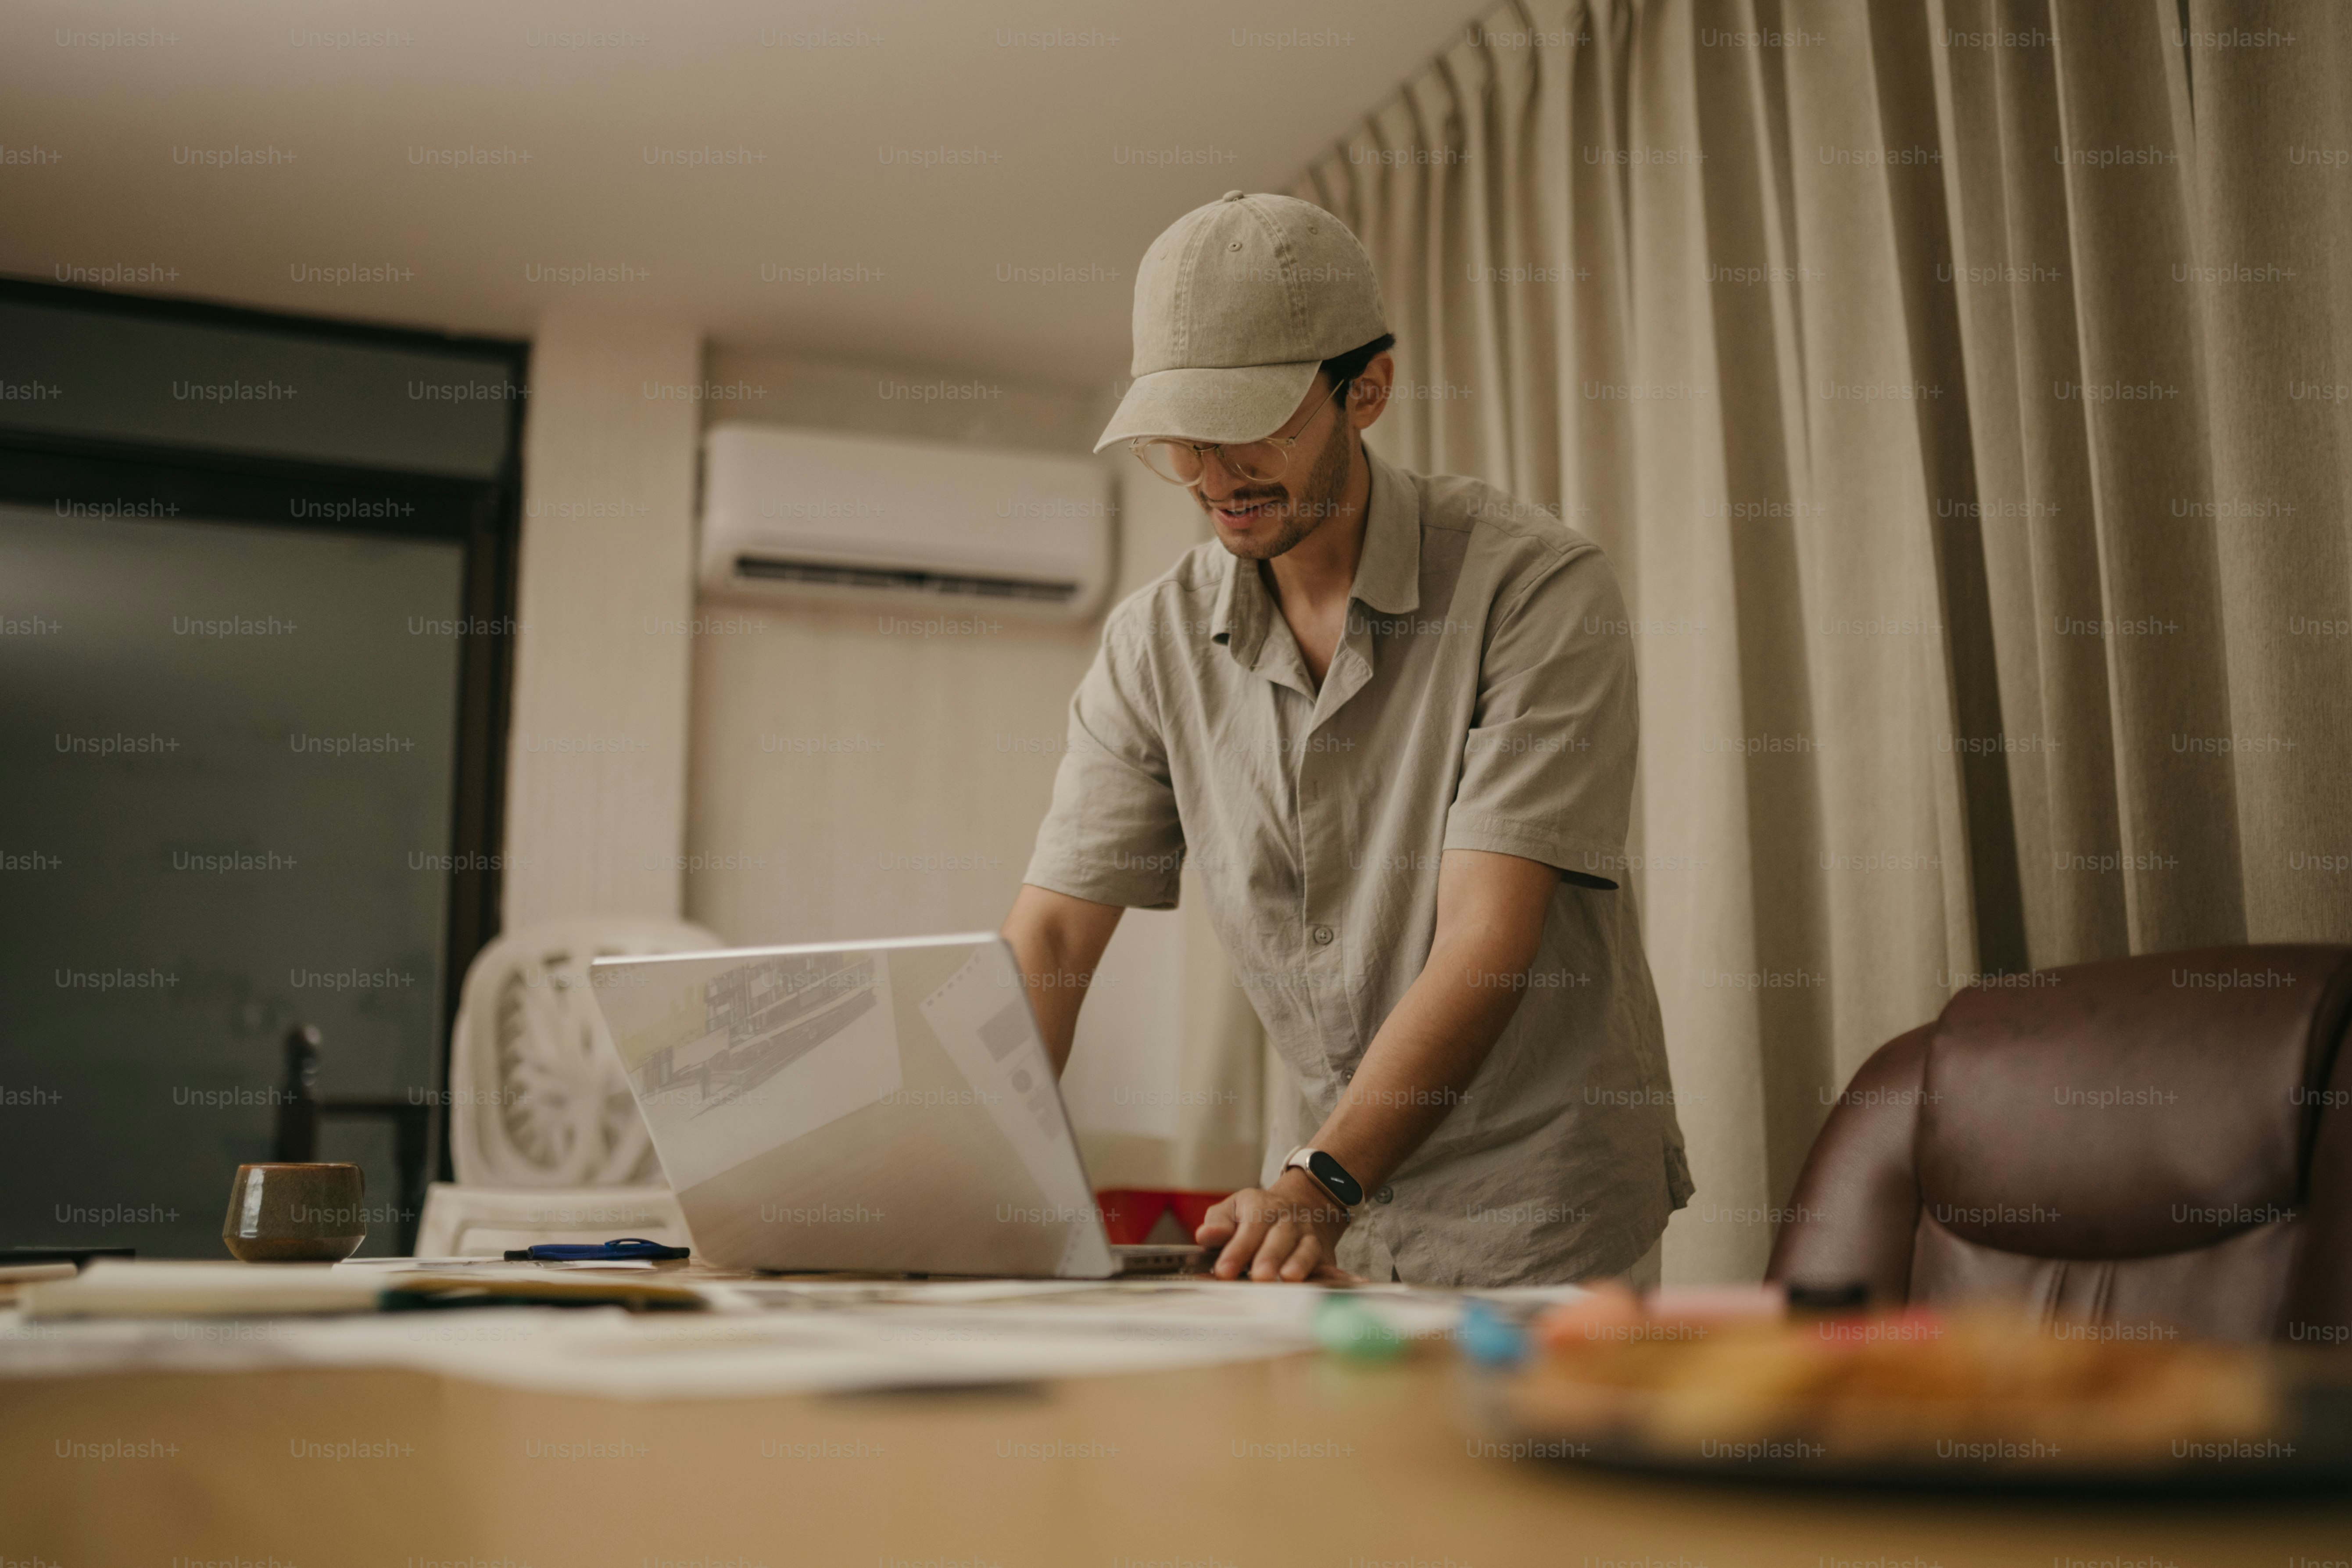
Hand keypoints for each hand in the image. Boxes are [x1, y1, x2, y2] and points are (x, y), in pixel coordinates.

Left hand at [1195, 1167, 1353, 1281]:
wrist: (1304, 1204)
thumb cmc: (1258, 1215)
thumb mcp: (1234, 1209)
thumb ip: (1219, 1223)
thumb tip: (1204, 1236)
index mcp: (1262, 1208)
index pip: (1249, 1228)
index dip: (1236, 1249)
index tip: (1223, 1271)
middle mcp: (1288, 1222)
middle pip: (1280, 1238)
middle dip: (1269, 1257)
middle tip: (1257, 1277)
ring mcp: (1310, 1238)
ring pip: (1307, 1249)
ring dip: (1300, 1264)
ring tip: (1289, 1279)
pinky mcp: (1326, 1257)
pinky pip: (1335, 1268)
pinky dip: (1344, 1279)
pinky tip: (1354, 1287)